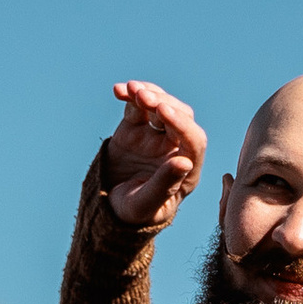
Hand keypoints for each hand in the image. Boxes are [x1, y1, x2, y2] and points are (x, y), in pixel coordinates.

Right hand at [101, 80, 206, 230]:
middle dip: (164, 104)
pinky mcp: (136, 127)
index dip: (180, 124)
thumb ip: (165, 184)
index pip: (194, 140)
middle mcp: (175, 149)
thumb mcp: (146, 204)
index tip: (162, 112)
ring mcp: (156, 136)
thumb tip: (184, 162)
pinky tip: (118, 90)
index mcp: (187, 170)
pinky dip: (129, 95)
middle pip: (180, 117)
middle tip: (144, 98)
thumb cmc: (133, 214)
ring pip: (160, 105)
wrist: (108, 209)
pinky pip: (137, 105)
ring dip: (148, 94)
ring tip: (130, 89)